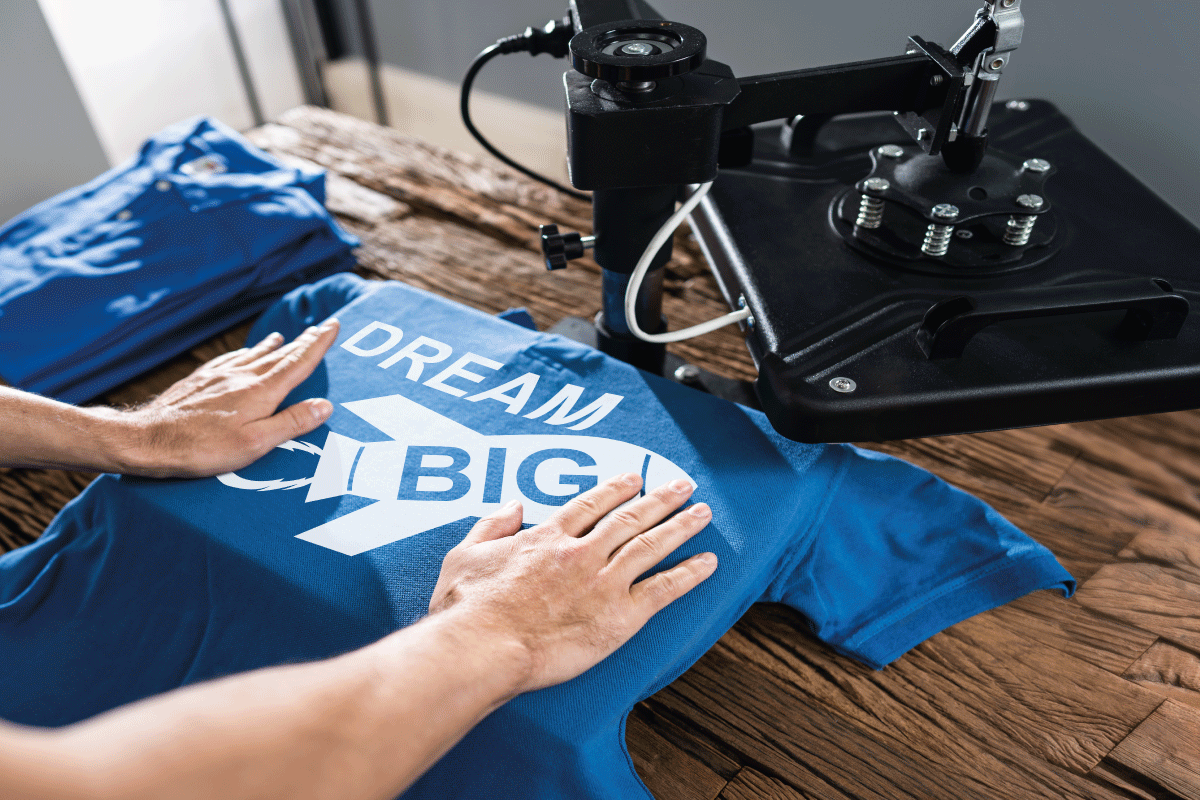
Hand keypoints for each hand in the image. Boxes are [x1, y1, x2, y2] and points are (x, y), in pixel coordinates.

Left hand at [112, 319, 339, 477]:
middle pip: (280, 354)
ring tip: (284, 337)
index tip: (333, 326)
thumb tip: (324, 406)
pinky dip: (246, 353)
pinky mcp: (200, 380)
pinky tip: (245, 354)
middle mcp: (242, 376)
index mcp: (261, 391)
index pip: (298, 362)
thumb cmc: (203, 448)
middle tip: (320, 327)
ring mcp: (219, 375)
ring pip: (254, 354)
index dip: (318, 344)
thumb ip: (291, 423)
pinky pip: (230, 359)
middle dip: (302, 341)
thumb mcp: (255, 444)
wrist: (148, 439)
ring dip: (274, 345)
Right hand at [428, 473, 717, 693]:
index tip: (635, 478)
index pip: (591, 504)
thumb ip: (492, 525)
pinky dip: (688, 574)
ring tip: (703, 512)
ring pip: (651, 545)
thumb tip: (513, 506)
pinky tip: (708, 562)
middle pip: (630, 518)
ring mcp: (603, 582)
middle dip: (660, 499)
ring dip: (681, 525)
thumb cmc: (467, 608)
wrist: (483, 647)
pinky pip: (663, 590)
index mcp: (547, 537)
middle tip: (683, 485)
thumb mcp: (466, 554)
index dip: (616, 488)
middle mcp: (581, 553)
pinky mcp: (619, 617)